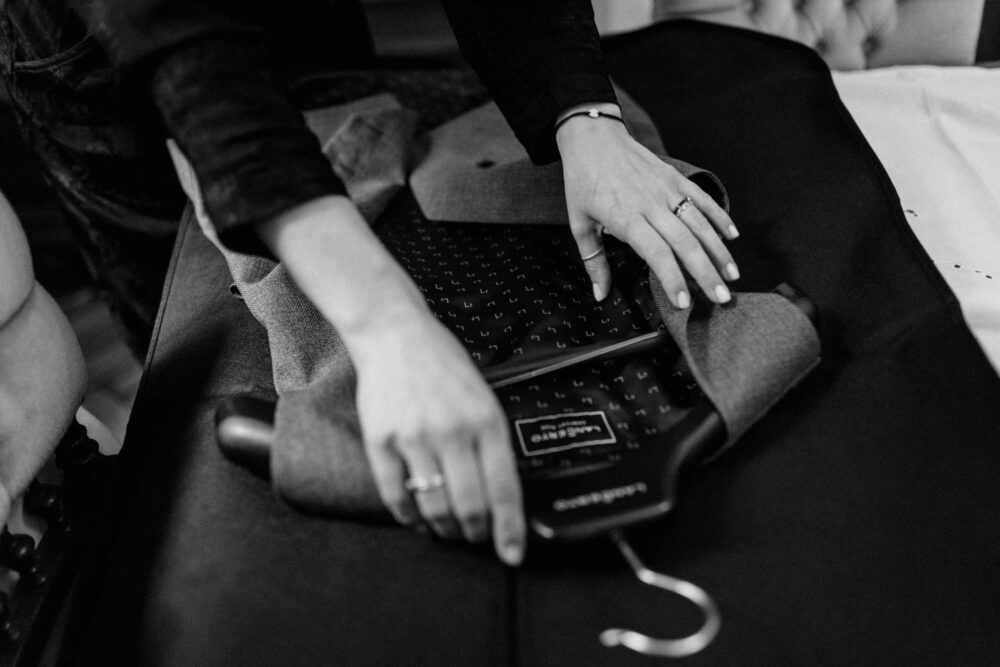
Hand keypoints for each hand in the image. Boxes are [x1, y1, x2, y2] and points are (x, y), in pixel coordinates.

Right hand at [352, 314, 525, 565]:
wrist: (394, 333)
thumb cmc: (443, 364)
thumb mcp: (484, 396)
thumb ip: (492, 441)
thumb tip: (500, 493)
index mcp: (487, 420)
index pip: (503, 489)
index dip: (510, 529)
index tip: (512, 555)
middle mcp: (453, 431)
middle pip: (469, 506)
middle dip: (476, 533)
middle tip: (476, 538)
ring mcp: (414, 437)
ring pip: (433, 506)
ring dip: (443, 528)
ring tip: (448, 530)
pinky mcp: (381, 439)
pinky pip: (395, 495)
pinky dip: (408, 516)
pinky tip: (416, 518)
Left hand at [556, 105, 739, 305]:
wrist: (592, 137)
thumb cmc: (583, 182)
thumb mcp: (579, 223)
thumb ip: (593, 261)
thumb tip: (600, 295)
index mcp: (627, 219)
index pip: (657, 254)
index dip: (673, 279)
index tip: (685, 303)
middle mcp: (651, 205)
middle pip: (686, 243)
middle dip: (706, 273)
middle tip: (722, 298)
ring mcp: (666, 189)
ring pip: (700, 224)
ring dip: (719, 251)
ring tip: (732, 275)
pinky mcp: (675, 178)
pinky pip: (702, 199)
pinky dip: (719, 217)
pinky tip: (732, 236)